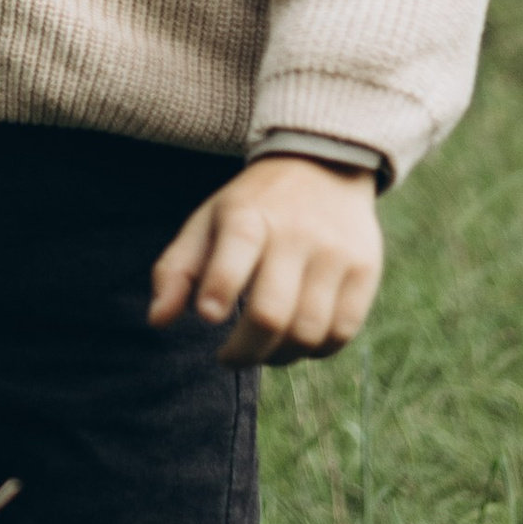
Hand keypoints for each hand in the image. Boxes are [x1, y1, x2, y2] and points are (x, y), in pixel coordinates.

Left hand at [149, 154, 382, 367]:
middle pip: (272, 311)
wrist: (325, 166)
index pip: (239, 247)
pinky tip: (296, 341)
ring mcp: (335, 252)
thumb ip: (177, 269)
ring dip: (278, 356)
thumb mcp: (208, 221)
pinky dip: (315, 351)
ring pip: (308, 331)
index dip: (220, 285)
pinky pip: (341, 332)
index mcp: (249, 213)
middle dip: (244, 350)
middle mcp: (296, 231)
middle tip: (227, 357)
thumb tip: (157, 321)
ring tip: (262, 350)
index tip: (207, 317)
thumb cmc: (252, 208)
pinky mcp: (365, 270)